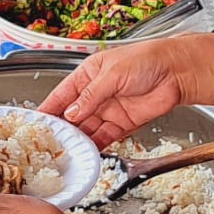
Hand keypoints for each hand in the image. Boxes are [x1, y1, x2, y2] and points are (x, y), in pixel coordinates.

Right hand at [38, 40, 187, 146]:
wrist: (177, 71)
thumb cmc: (147, 59)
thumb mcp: (112, 74)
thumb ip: (91, 96)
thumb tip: (72, 113)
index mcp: (88, 75)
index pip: (61, 95)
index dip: (48, 109)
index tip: (36, 123)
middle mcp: (96, 94)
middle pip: (72, 116)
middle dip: (62, 130)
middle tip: (49, 144)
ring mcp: (109, 110)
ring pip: (87, 129)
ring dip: (78, 141)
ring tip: (67, 153)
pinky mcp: (123, 124)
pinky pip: (105, 138)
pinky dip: (96, 147)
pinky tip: (88, 154)